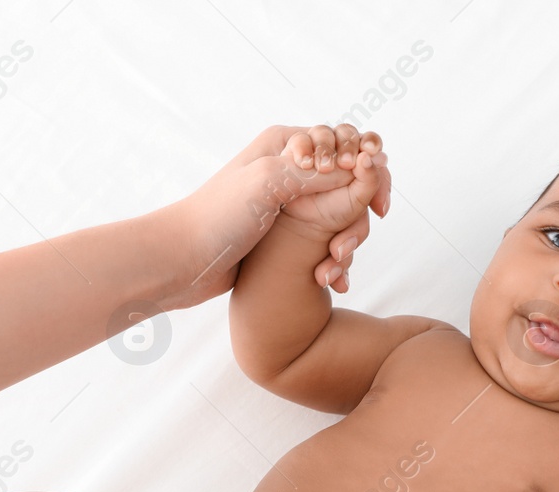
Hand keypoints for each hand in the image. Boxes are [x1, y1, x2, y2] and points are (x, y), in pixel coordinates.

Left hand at [160, 124, 376, 308]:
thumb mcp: (269, 182)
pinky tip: (331, 280)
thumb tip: (360, 169)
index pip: (346, 145)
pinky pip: (327, 241)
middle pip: (352, 181)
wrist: (184, 260)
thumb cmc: (217, 216)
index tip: (374, 201)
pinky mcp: (288, 235)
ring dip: (347, 243)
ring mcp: (292, 203)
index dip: (368, 169)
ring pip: (343, 215)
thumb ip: (316, 173)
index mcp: (287, 144)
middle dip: (360, 212)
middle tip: (350, 241)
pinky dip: (335, 261)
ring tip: (332, 267)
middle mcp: (292, 169)